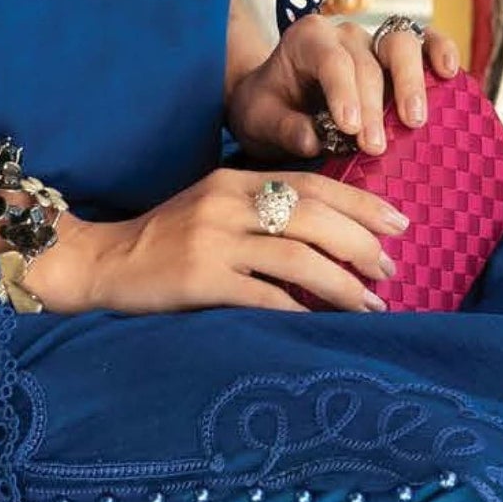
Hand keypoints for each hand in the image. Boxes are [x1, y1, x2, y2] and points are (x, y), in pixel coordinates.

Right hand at [29, 166, 411, 317]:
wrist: (103, 262)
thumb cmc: (167, 239)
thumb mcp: (215, 208)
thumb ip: (262, 210)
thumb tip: (331, 235)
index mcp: (235, 180)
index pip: (313, 184)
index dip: (361, 204)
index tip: (399, 223)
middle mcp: (227, 203)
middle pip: (313, 219)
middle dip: (361, 245)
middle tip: (389, 268)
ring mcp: (212, 241)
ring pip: (297, 258)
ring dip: (342, 283)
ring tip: (370, 302)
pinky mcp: (199, 278)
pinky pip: (263, 296)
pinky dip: (298, 309)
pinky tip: (321, 321)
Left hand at [226, 11, 459, 159]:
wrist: (276, 99)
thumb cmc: (269, 108)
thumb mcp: (260, 120)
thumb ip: (283, 128)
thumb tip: (313, 139)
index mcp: (306, 38)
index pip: (331, 61)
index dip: (344, 93)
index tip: (350, 128)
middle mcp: (343, 33)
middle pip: (367, 61)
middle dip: (373, 107)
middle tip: (374, 146)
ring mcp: (374, 40)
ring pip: (401, 43)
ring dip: (410, 82)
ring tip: (414, 120)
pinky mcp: (397, 54)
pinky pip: (424, 41)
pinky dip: (439, 50)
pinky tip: (449, 72)